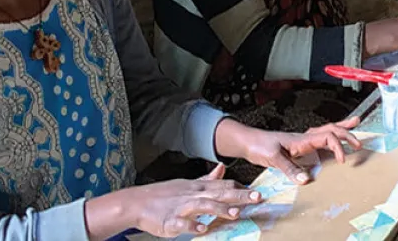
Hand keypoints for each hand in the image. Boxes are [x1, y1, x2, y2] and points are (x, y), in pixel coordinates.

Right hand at [88, 163, 260, 237]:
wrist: (137, 202)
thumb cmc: (165, 194)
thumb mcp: (188, 184)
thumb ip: (207, 179)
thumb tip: (223, 168)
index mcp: (199, 188)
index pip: (224, 186)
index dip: (242, 188)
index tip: (260, 192)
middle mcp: (193, 195)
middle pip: (220, 194)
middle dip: (239, 196)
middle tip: (258, 198)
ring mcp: (181, 207)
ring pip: (204, 206)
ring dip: (220, 209)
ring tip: (235, 214)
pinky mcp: (169, 221)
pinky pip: (182, 223)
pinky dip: (192, 226)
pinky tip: (202, 230)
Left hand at [214, 117, 361, 183]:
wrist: (248, 141)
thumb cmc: (259, 145)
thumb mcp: (273, 157)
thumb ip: (289, 168)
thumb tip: (306, 180)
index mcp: (303, 138)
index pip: (328, 137)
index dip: (338, 148)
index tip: (343, 161)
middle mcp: (305, 137)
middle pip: (331, 130)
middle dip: (347, 135)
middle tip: (359, 143)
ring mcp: (302, 140)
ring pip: (327, 130)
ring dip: (341, 127)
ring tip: (355, 123)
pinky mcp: (298, 145)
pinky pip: (319, 138)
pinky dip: (330, 136)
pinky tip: (332, 139)